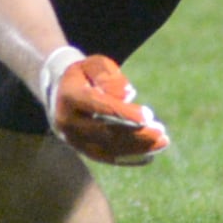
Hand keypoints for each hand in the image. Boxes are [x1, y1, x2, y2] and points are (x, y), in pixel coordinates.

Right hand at [43, 51, 170, 165]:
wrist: (59, 92)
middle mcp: (68, 121)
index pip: (98, 106)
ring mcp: (73, 139)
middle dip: (135, 134)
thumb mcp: (95, 65)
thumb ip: (109, 76)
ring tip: (163, 141)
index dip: (123, 112)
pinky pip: (106, 157)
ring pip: (107, 149)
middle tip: (161, 132)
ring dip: (137, 147)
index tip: (147, 116)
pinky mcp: (81, 149)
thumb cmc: (85, 75)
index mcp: (70, 96)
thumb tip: (128, 94)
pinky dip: (129, 158)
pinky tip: (150, 156)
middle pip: (104, 131)